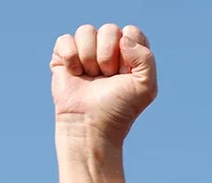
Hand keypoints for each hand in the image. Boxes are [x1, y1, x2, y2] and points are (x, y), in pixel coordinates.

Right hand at [49, 24, 156, 182]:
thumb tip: (123, 38)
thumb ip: (146, 58)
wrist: (91, 125)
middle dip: (107, 56)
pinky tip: (75, 74)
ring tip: (91, 77)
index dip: (127, 52)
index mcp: (131, 53)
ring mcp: (86, 51)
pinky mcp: (64, 57)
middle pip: (109, 29)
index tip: (124, 74)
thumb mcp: (145, 87)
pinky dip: (70, 58)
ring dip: (89, 58)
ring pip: (86, 31)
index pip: (131, 32)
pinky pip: (65, 39)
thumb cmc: (119, 109)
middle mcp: (109, 49)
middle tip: (106, 78)